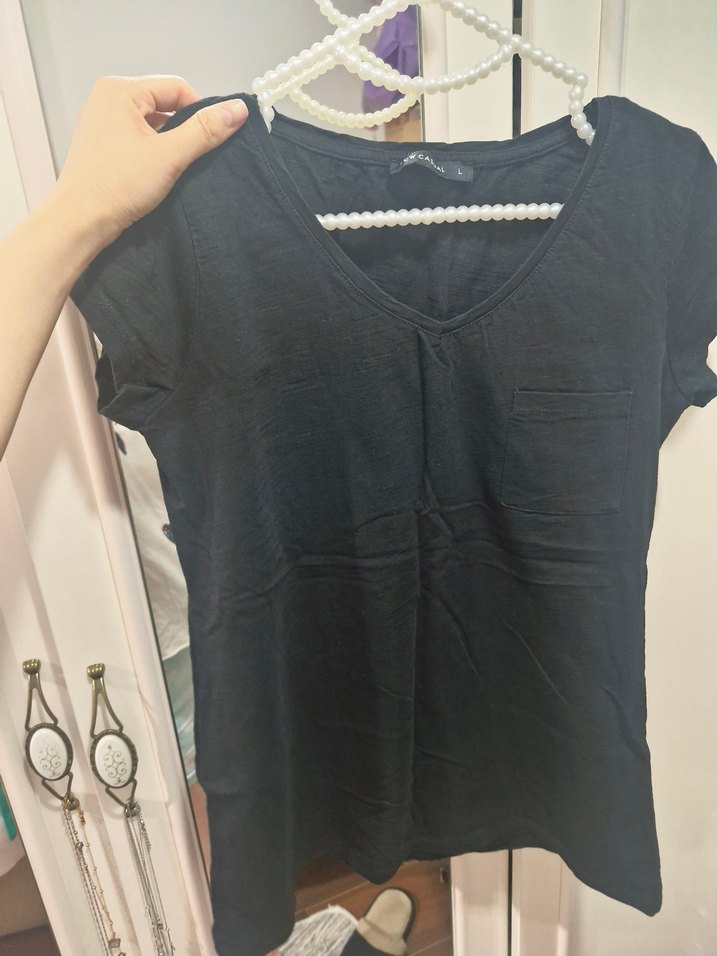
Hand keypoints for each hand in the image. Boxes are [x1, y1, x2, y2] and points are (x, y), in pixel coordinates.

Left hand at [54, 74, 247, 244]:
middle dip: (183, 129)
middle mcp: (107, 99)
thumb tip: (239, 109)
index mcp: (120, 90)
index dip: (200, 112)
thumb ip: (205, 131)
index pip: (176, 87)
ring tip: (174, 169)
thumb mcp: (169, 156)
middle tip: (192, 158)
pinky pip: (138, 138)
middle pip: (164, 104)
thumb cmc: (119, 185)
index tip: (210, 141)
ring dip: (169, 143)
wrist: (80, 222)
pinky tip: (157, 174)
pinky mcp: (102, 145)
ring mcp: (102, 122)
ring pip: (152, 123)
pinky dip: (153, 153)